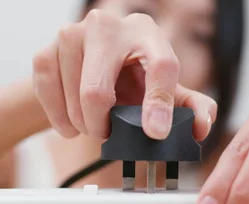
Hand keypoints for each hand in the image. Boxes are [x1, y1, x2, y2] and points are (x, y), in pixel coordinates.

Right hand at [32, 10, 215, 139]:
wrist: (86, 66)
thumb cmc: (133, 78)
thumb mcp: (167, 90)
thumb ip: (193, 107)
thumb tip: (202, 128)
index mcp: (147, 32)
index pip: (161, 66)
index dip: (159, 103)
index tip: (156, 133)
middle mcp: (108, 25)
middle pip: (97, 91)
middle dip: (101, 125)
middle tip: (107, 133)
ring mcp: (72, 34)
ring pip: (73, 99)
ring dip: (83, 124)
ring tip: (93, 122)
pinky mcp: (46, 50)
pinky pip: (49, 96)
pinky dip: (60, 120)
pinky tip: (71, 123)